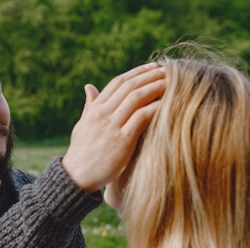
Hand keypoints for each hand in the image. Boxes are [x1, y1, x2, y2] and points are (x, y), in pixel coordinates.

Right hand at [62, 63, 164, 193]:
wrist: (77, 177)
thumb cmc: (81, 152)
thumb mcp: (82, 125)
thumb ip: (89, 106)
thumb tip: (89, 87)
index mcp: (95, 109)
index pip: (118, 82)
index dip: (137, 72)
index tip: (153, 67)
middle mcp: (102, 114)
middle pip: (129, 86)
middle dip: (150, 76)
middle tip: (168, 70)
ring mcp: (111, 126)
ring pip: (136, 98)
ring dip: (155, 87)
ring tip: (171, 83)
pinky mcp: (121, 141)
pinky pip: (141, 117)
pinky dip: (155, 108)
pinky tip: (167, 104)